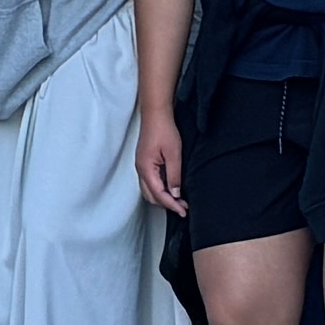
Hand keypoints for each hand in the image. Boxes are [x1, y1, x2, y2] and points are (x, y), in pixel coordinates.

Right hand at [133, 95, 181, 217]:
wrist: (155, 113)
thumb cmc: (163, 130)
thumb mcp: (173, 154)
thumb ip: (174, 175)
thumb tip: (175, 194)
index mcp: (146, 168)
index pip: (158, 194)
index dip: (172, 204)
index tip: (183, 211)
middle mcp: (140, 169)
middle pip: (151, 196)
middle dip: (167, 204)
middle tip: (183, 207)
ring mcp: (141, 166)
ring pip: (149, 190)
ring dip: (163, 197)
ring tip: (179, 200)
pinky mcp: (144, 162)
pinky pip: (150, 182)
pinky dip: (160, 189)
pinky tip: (171, 188)